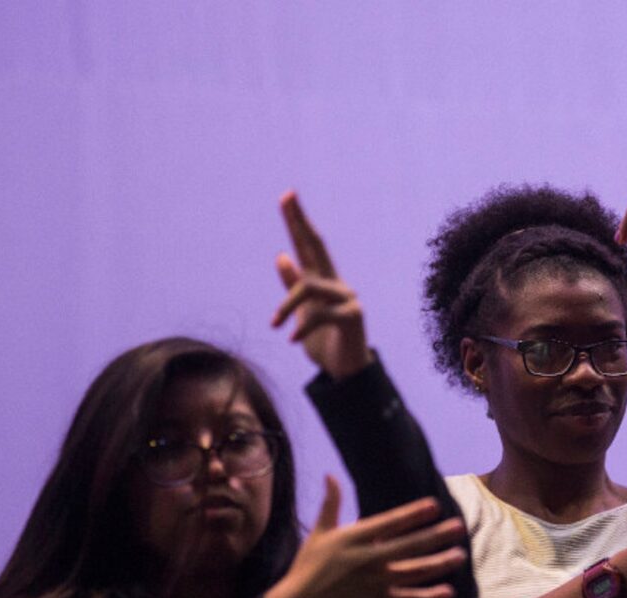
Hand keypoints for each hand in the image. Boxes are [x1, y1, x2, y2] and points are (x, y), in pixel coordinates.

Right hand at [264, 475, 467, 597]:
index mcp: (354, 539)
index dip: (413, 514)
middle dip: (436, 536)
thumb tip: (330, 475)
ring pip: (414, 573)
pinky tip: (449, 592)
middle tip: (459, 527)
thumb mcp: (319, 534)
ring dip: (439, 564)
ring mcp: (374, 584)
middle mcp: (367, 560)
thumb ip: (331, 504)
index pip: (390, 523)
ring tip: (460, 555)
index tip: (435, 506)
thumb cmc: (308, 567)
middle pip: (409, 546)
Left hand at [271, 191, 373, 380]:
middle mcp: (336, 283)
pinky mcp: (352, 316)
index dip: (296, 221)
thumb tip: (281, 256)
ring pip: (309, 286)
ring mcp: (347, 298)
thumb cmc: (325, 342)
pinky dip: (302, 328)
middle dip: (300, 221)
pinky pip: (320, 315)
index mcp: (321, 281)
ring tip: (274, 324)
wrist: (345, 372)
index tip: (287, 195)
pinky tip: (291, 339)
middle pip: (317, 245)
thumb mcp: (303, 313)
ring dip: (287, 305)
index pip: (306, 246)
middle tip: (287, 197)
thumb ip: (294, 286)